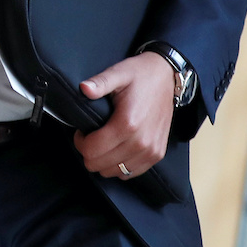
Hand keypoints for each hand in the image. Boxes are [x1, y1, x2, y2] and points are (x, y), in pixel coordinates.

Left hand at [73, 51, 174, 180]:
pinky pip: (130, 173)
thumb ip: (100, 83)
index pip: (91, 150)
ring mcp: (151, 152)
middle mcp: (141, 143)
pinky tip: (116, 149)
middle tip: (91, 136)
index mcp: (128, 124)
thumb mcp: (118, 73)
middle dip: (89, 151)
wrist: (167, 77)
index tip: (82, 131)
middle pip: (99, 165)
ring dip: (104, 160)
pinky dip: (119, 165)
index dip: (80, 142)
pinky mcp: (157, 155)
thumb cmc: (140, 75)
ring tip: (104, 141)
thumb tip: (84, 89)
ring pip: (113, 172)